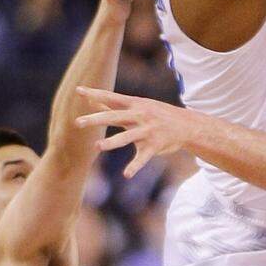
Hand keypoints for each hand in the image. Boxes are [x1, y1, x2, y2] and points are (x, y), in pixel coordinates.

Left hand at [75, 87, 193, 177]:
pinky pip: (143, 158)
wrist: (187, 125)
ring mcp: (148, 131)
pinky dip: (134, 167)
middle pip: (115, 117)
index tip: (79, 90)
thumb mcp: (139, 106)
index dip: (95, 94)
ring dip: (112, 142)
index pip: (112, 98)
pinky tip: (126, 175)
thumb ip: (114, 106)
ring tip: (97, 147)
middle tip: (78, 122)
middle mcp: (140, 116)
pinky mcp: (155, 146)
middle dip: (96, 119)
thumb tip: (92, 99)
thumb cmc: (157, 114)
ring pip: (127, 137)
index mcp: (135, 105)